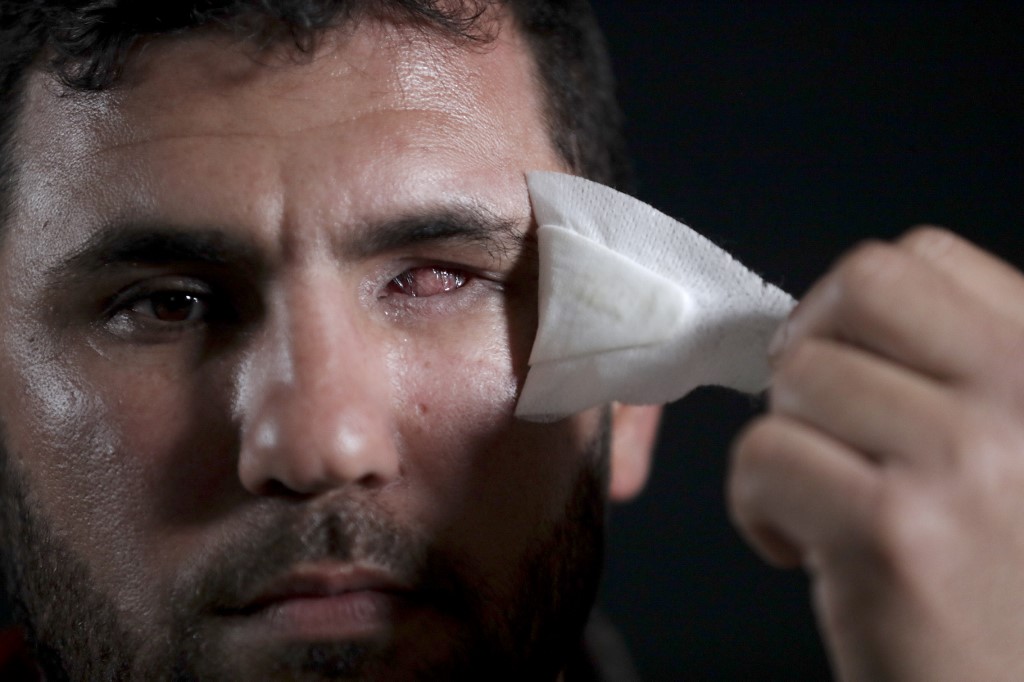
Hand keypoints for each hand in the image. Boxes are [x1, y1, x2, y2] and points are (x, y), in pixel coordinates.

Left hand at [729, 227, 1023, 680]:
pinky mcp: (891, 532)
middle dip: (815, 344)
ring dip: (787, 438)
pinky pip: (763, 453)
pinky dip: (757, 504)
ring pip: (799, 373)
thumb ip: (960, 373)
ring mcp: (964, 461)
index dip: (857, 310)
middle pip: (861, 283)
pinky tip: (802, 548)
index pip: (926, 257)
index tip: (852, 369)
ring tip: (825, 500)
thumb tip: (842, 314)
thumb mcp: (1015, 449)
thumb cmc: (1000, 588)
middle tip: (817, 416)